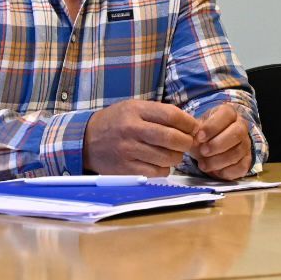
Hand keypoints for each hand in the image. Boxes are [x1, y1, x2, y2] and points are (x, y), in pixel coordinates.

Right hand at [83, 100, 197, 175]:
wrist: (86, 140)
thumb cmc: (117, 122)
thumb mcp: (134, 108)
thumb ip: (159, 113)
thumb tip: (190, 124)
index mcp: (136, 111)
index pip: (172, 115)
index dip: (189, 123)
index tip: (195, 128)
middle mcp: (132, 130)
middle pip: (171, 138)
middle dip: (187, 142)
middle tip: (189, 143)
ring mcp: (127, 151)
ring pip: (166, 157)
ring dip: (177, 157)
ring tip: (174, 153)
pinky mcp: (125, 169)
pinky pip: (155, 172)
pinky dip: (164, 169)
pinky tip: (159, 163)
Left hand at [192, 103, 253, 180]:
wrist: (209, 147)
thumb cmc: (204, 135)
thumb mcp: (197, 129)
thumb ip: (195, 132)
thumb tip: (194, 140)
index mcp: (229, 113)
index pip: (227, 114)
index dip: (213, 126)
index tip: (199, 137)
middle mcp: (241, 126)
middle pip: (237, 133)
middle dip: (217, 144)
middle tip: (203, 151)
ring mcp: (246, 144)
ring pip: (237, 152)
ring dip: (218, 160)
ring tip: (203, 165)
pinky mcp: (247, 160)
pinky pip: (241, 167)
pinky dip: (226, 171)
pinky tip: (214, 171)